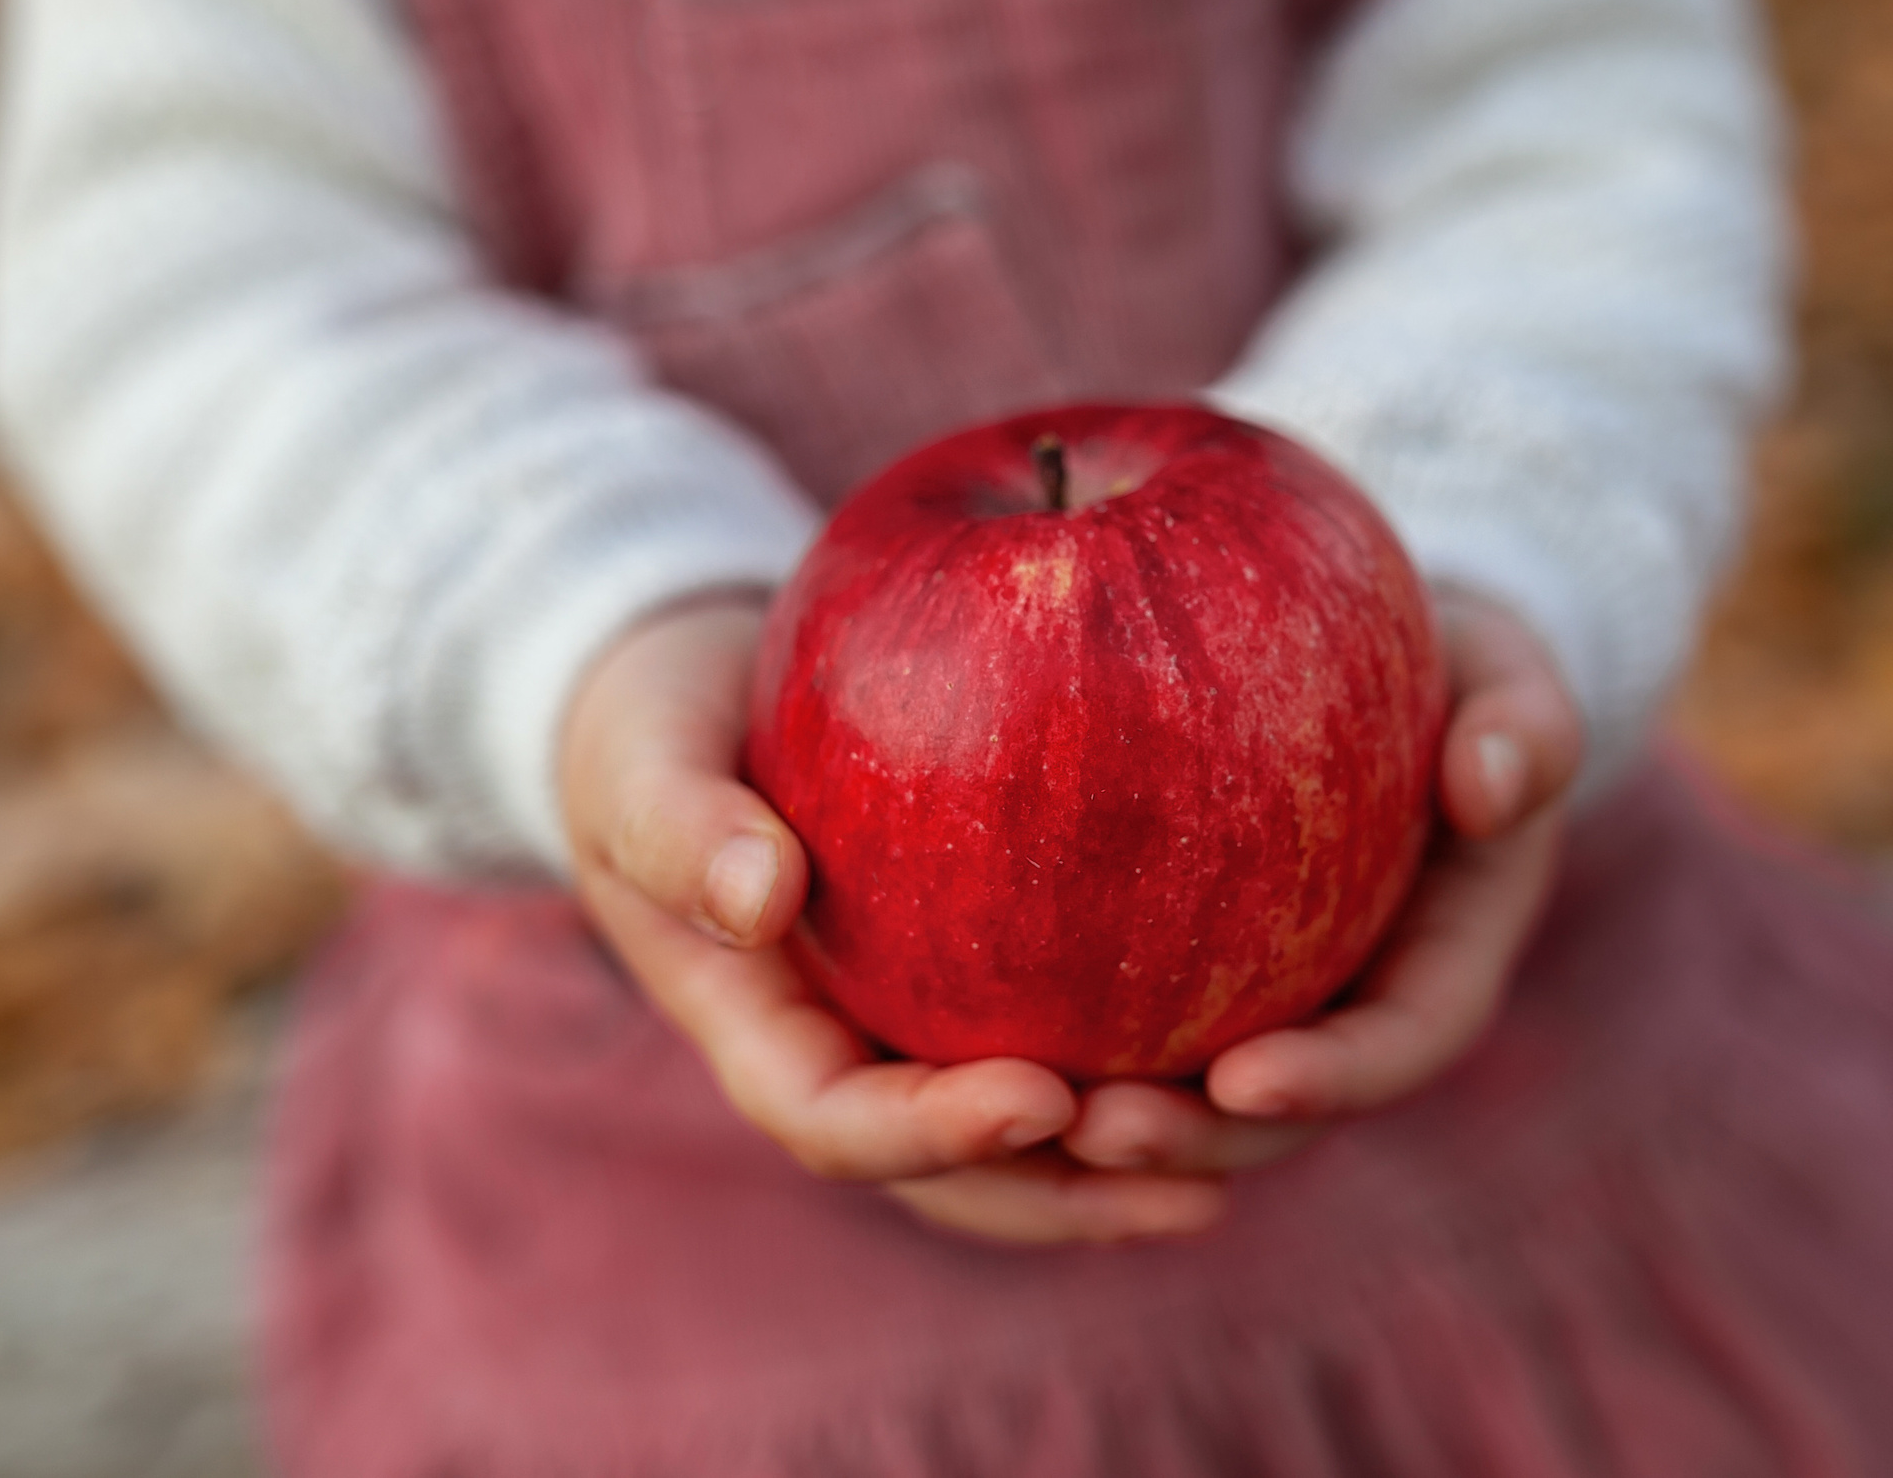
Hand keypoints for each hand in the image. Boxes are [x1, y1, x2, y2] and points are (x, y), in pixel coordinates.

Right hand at [558, 593, 1226, 1244]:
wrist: (689, 698)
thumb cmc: (652, 725)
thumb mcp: (640, 755)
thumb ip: (680, 823)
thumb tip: (759, 896)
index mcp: (761, 1033)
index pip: (842, 1121)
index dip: (936, 1135)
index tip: (1044, 1095)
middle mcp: (848, 1058)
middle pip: (957, 1173)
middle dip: (1066, 1193)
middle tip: (1188, 1177)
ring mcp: (915, 1031)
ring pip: (1027, 1140)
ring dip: (1123, 1170)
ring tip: (1239, 1167)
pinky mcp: (980, 981)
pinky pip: (1070, 1036)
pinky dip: (1145, 1059)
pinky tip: (1252, 1041)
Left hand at [1062, 584, 1581, 1176]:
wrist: (1397, 661)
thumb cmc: (1463, 662)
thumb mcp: (1510, 671)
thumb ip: (1524, 719)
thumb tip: (1494, 780)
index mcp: (1439, 966)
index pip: (1394, 1046)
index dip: (1329, 1081)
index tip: (1244, 1082)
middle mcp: (1345, 1009)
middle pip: (1269, 1116)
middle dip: (1189, 1141)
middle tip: (1096, 1130)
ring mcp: (1257, 1000)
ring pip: (1177, 1095)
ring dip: (1103, 1123)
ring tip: (1007, 1114)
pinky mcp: (1172, 968)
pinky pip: (1110, 1015)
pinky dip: (1047, 1036)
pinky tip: (951, 1029)